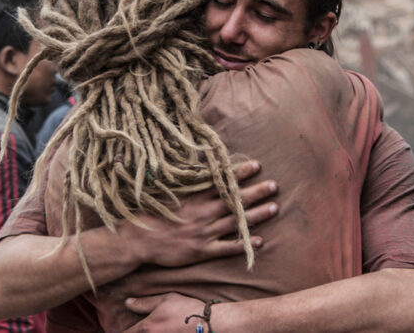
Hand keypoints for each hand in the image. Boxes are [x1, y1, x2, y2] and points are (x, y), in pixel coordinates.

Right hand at [119, 161, 278, 267]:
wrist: (139, 241)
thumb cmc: (151, 214)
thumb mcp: (167, 192)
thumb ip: (185, 182)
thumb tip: (197, 162)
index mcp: (195, 197)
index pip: (222, 182)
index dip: (240, 173)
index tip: (256, 165)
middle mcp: (203, 213)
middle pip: (235, 201)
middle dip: (257, 192)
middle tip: (275, 185)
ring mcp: (205, 232)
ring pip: (236, 222)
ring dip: (257, 215)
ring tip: (274, 207)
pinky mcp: (203, 250)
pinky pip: (228, 247)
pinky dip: (244, 244)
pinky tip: (260, 240)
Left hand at [124, 293, 210, 332]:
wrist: (210, 325)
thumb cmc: (188, 310)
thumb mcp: (166, 300)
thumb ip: (144, 303)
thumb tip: (127, 303)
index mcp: (146, 329)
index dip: (119, 332)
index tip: (120, 329)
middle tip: (138, 329)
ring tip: (152, 330)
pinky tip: (163, 332)